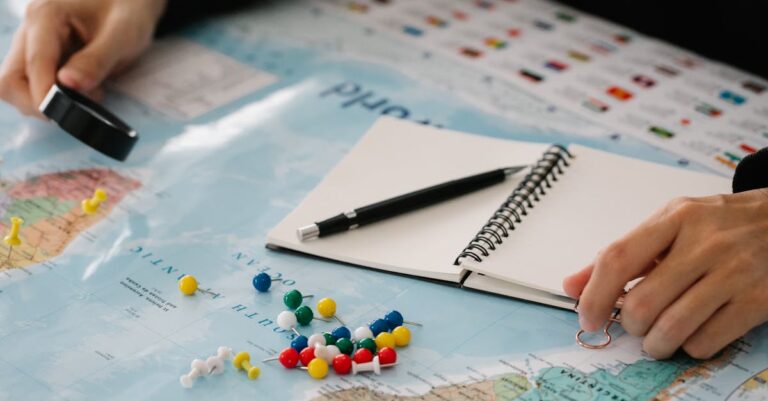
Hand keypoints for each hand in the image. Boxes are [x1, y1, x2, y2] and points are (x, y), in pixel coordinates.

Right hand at [0, 0, 166, 116]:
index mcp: (46, 16)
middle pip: (11, 79)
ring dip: (46, 101)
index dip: (44, 94)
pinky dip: (53, 96)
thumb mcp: (123, 34)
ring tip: (86, 94)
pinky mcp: (40, 56)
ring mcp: (32, 44)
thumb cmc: (128, 10)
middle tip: (77, 109)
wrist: (129, 0)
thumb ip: (97, 60)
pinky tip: (82, 90)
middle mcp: (31, 30)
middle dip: (38, 103)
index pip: (33, 63)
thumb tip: (68, 85)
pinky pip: (33, 84)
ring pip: (17, 85)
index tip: (61, 116)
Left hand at [564, 189, 767, 358]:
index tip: (587, 317)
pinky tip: (691, 334)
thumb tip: (572, 286)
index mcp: (675, 218)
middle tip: (634, 325)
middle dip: (630, 325)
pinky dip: (689, 347)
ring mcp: (735, 272)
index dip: (594, 295)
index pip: (617, 258)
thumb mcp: (670, 224)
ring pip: (672, 327)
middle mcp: (705, 243)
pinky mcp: (759, 300)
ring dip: (654, 344)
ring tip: (656, 339)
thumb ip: (620, 254)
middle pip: (643, 301)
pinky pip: (706, 341)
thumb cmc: (719, 225)